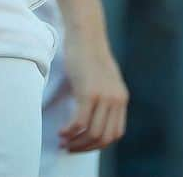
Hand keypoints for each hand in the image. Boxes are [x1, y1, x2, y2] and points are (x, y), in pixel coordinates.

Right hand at [57, 31, 128, 152]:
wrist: (85, 33)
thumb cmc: (88, 53)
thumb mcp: (102, 77)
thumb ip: (103, 94)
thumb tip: (92, 111)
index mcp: (121, 99)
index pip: (115, 134)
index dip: (98, 144)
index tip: (82, 144)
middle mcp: (116, 100)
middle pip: (105, 138)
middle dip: (86, 147)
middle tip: (70, 148)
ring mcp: (104, 97)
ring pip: (93, 133)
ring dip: (77, 142)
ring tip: (63, 142)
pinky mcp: (89, 92)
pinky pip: (80, 121)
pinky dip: (70, 131)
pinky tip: (61, 132)